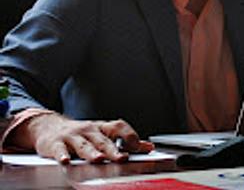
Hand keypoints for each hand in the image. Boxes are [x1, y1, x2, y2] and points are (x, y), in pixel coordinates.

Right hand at [9, 112, 153, 163]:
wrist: (50, 127)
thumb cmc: (82, 134)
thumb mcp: (103, 134)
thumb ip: (125, 141)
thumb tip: (148, 147)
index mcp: (102, 128)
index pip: (119, 127)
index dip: (129, 135)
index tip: (138, 146)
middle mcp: (89, 130)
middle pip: (103, 140)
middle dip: (113, 150)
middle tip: (123, 158)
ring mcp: (72, 136)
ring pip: (84, 145)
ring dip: (92, 152)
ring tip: (99, 159)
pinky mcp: (56, 144)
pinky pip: (60, 150)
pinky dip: (63, 155)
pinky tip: (66, 161)